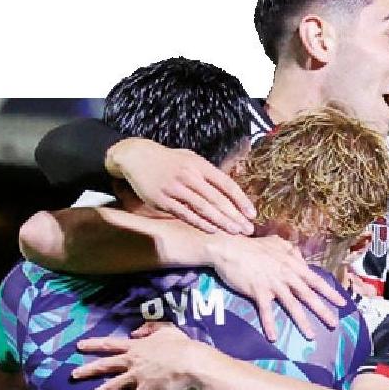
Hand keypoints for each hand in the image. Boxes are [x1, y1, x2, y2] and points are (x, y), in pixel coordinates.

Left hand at [75, 324, 208, 389]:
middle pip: (105, 365)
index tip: (79, 345)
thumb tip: (135, 332)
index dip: (93, 344)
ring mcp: (137, 377)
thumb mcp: (165, 329)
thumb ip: (149, 328)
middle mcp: (132, 361)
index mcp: (136, 347)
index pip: (110, 344)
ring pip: (112, 385)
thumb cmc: (181, 345)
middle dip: (88, 369)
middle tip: (73, 374)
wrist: (190, 361)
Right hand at [105, 139, 255, 236]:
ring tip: (235, 232)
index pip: (226, 184)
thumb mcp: (190, 158)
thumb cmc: (168, 160)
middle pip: (217, 199)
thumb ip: (207, 173)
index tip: (252, 214)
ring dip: (221, 222)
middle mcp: (189, 176)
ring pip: (203, 209)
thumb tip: (227, 189)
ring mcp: (176, 189)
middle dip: (235, 216)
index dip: (240, 200)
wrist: (137, 157)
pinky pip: (186, 215)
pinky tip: (213, 231)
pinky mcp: (163, 201)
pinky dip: (200, 223)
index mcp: (199, 165)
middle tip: (248, 230)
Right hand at [205, 233, 343, 339]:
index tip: (342, 303)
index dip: (330, 292)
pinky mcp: (258, 290)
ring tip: (311, 336)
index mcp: (292, 264)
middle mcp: (286, 275)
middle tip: (334, 324)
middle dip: (322, 310)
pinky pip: (266, 310)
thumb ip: (291, 251)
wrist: (229, 248)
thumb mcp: (276, 243)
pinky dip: (270, 324)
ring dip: (302, 321)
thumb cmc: (252, 247)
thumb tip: (301, 258)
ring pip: (291, 305)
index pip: (315, 280)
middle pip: (308, 295)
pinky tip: (273, 337)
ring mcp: (272, 283)